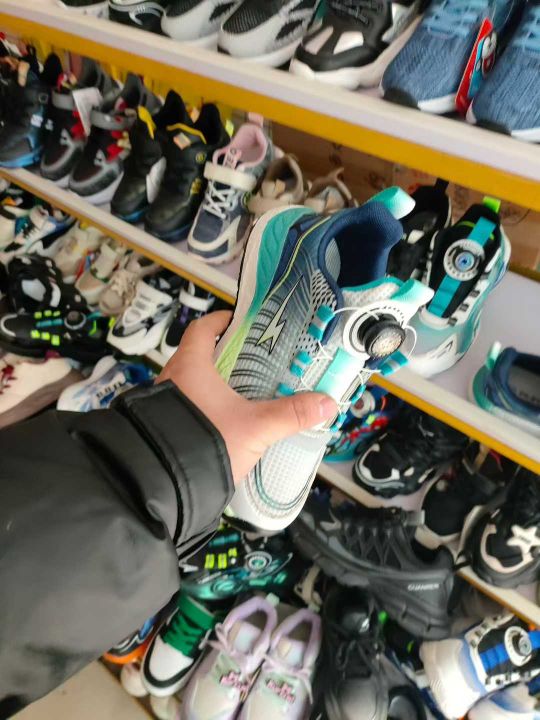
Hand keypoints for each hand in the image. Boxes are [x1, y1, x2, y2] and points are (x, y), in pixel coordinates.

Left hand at [158, 310, 336, 484]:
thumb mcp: (255, 427)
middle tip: (257, 360)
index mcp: (190, 365)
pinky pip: (190, 405)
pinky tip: (230, 419)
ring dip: (219, 384)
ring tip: (248, 391)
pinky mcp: (166, 425)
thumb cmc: (205, 442)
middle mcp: (173, 378)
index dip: (222, 321)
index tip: (242, 322)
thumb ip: (291, 414)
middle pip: (202, 355)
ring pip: (196, 383)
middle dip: (229, 357)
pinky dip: (209, 406)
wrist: (166, 485)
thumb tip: (325, 403)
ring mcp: (166, 403)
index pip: (203, 329)